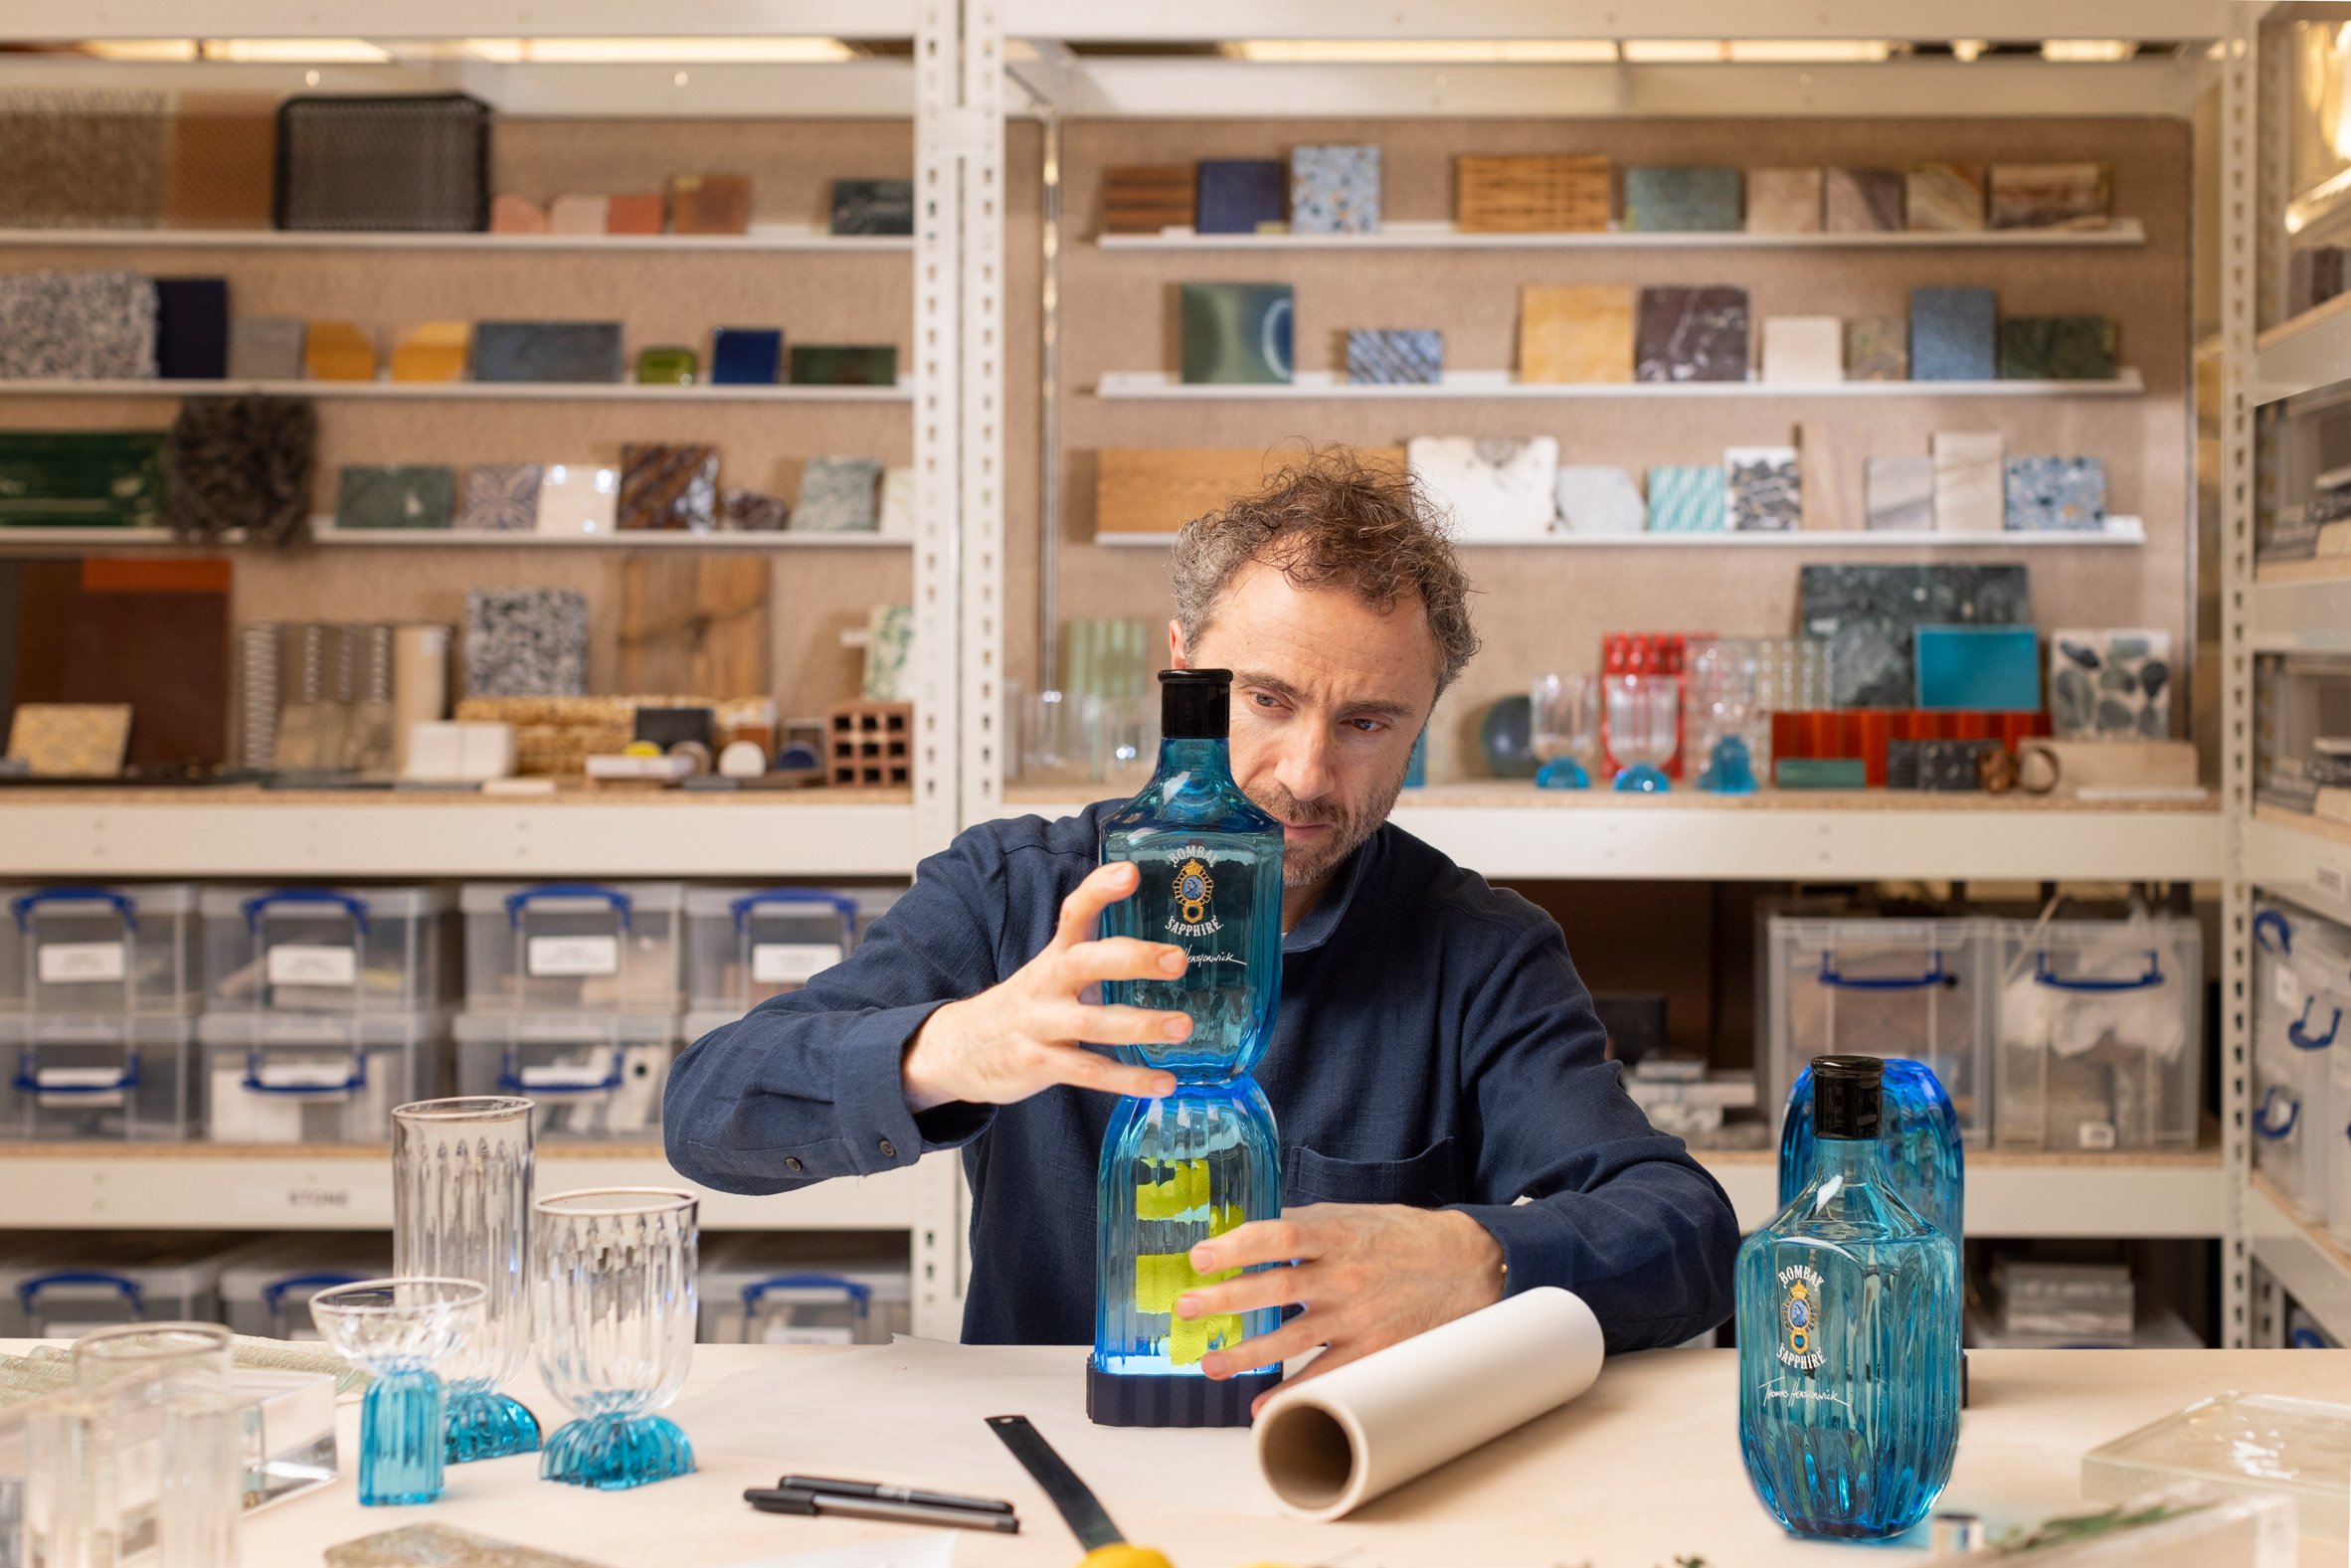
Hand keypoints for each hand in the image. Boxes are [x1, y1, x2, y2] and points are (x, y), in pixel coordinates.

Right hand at [901, 861, 1188, 1111]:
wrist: (960, 1049)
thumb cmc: (1026, 1006)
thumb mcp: (1051, 972)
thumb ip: (1095, 958)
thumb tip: (1161, 947)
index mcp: (1054, 957)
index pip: (1074, 914)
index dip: (1099, 891)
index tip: (1130, 873)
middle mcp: (1046, 984)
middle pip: (1084, 962)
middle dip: (1132, 959)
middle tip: (1178, 960)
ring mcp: (1039, 1025)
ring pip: (1091, 1023)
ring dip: (1140, 1025)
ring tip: (1183, 1026)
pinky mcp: (1037, 1065)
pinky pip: (1087, 1072)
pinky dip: (1128, 1080)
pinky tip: (1164, 1083)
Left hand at [1176, 1204, 1505, 1414]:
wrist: (1467, 1265)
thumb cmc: (1403, 1236)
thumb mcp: (1353, 1216)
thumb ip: (1303, 1225)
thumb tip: (1248, 1234)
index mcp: (1335, 1233)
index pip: (1277, 1234)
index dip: (1236, 1246)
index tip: (1199, 1257)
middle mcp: (1343, 1274)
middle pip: (1275, 1286)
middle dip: (1225, 1299)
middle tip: (1186, 1307)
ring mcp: (1357, 1315)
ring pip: (1292, 1338)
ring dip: (1246, 1354)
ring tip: (1209, 1364)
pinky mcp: (1372, 1348)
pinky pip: (1325, 1374)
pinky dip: (1292, 1393)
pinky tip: (1261, 1405)